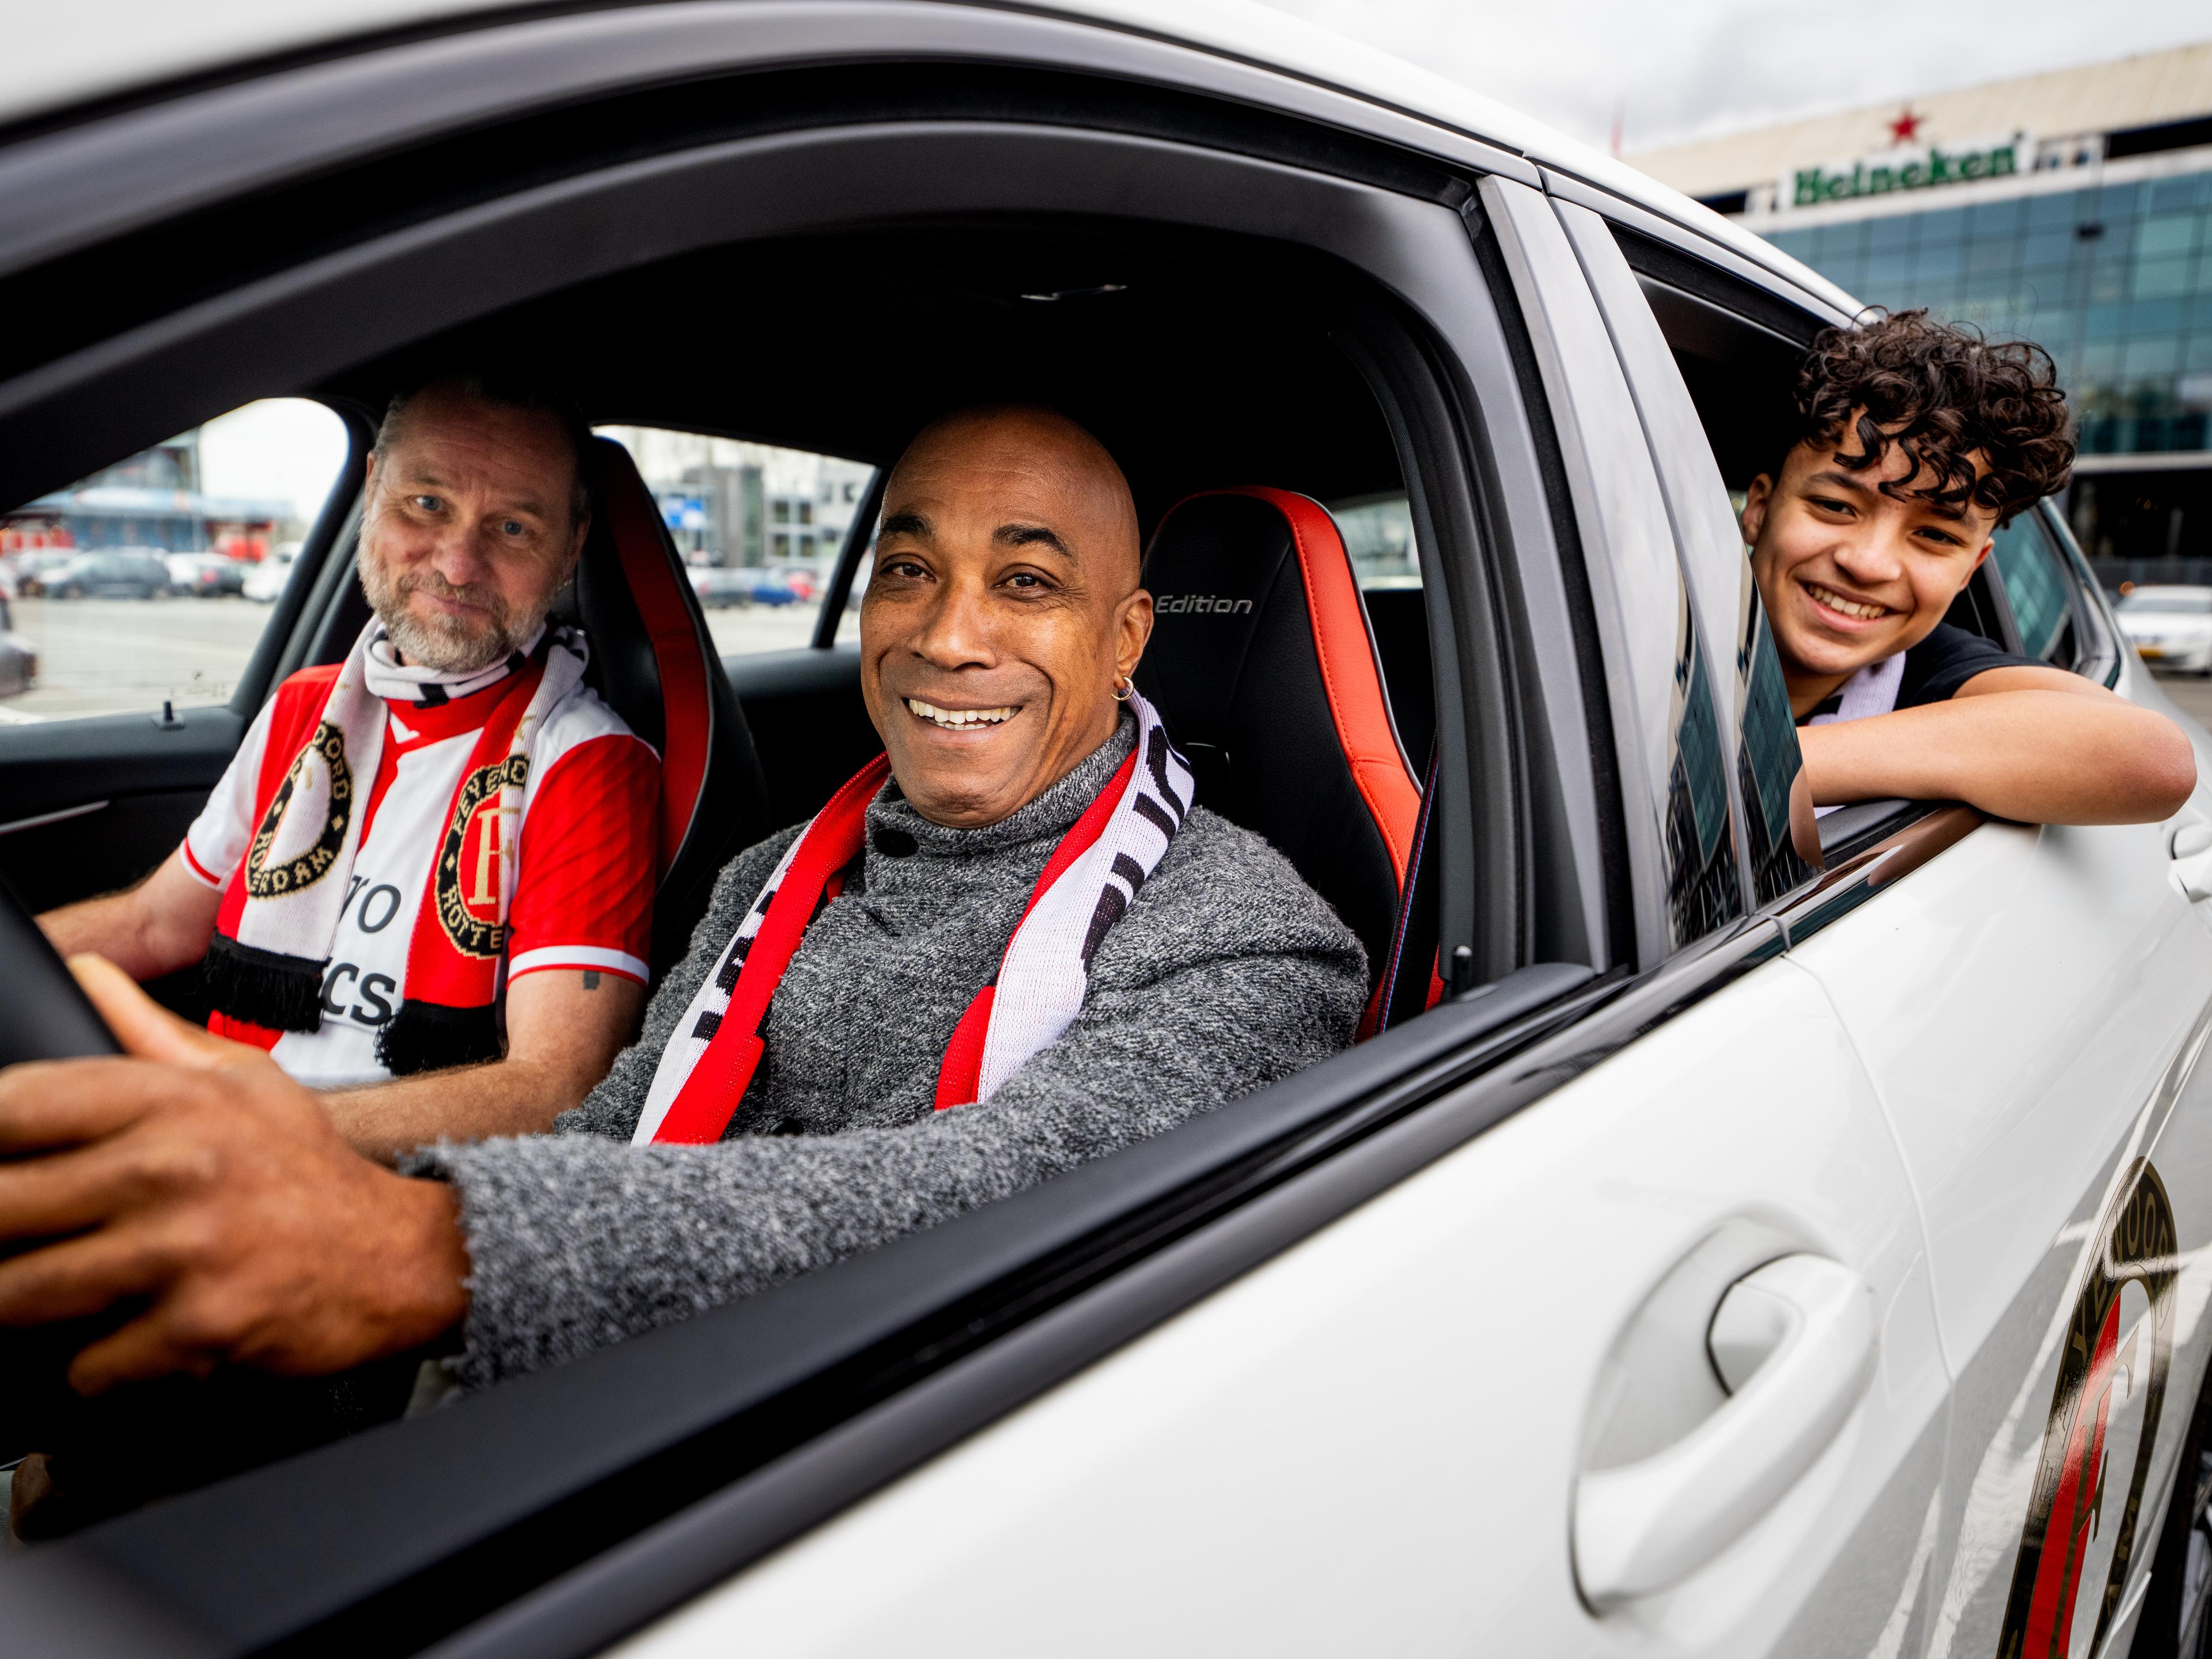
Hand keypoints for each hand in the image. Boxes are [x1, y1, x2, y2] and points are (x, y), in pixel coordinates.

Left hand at [0, 958, 469, 1392]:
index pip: (14, 1105)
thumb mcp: (245, 1080)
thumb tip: (82, 972)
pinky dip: (92, 1368)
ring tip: (56, 1295)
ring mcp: (184, 1251)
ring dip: (26, 1306)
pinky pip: (85, 1368)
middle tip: (16, 1239)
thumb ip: (150, 1032)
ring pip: (21, 1296)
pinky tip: (123, 1342)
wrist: (399, 1257)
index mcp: (174, 1099)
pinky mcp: (196, 1330)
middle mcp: (175, 1168)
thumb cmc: (309, 1169)